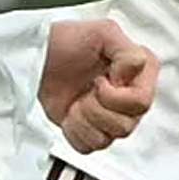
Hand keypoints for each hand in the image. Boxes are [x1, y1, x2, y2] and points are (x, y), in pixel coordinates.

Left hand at [36, 18, 159, 150]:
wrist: (37, 57)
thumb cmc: (67, 41)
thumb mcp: (103, 32)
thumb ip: (129, 53)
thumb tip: (128, 78)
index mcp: (140, 75)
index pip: (141, 103)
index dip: (116, 96)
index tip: (100, 79)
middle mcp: (130, 98)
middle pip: (126, 126)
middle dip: (96, 109)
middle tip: (86, 90)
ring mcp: (112, 117)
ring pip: (109, 139)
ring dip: (84, 120)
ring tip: (77, 102)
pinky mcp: (92, 130)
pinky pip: (90, 147)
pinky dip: (75, 132)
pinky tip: (71, 115)